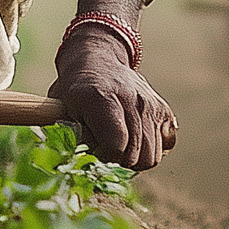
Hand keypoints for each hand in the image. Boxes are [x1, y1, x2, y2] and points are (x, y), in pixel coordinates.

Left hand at [50, 27, 175, 171]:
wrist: (99, 63)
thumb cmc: (76, 92)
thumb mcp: (61, 110)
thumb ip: (67, 137)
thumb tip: (73, 165)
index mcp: (101, 99)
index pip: (116, 146)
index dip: (104, 158)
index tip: (95, 153)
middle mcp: (132, 101)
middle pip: (137, 156)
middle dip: (119, 163)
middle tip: (106, 152)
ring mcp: (151, 105)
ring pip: (153, 156)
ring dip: (136, 158)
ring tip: (120, 146)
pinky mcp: (164, 110)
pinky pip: (167, 144)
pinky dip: (153, 148)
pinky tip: (136, 139)